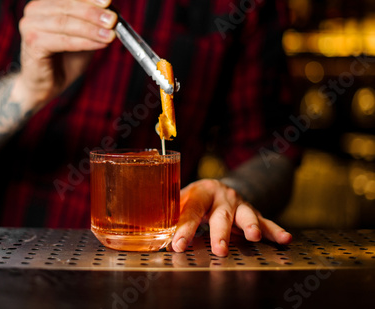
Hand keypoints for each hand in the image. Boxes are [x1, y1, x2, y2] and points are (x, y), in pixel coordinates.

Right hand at [16, 0, 116, 105]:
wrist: (46, 85)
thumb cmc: (63, 61)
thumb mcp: (85, 37)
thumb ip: (95, 24)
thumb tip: (115, 13)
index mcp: (48, 3)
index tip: (109, 1)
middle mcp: (36, 10)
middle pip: (68, 6)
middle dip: (94, 13)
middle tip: (113, 20)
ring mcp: (30, 26)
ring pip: (66, 22)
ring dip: (91, 29)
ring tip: (110, 35)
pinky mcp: (32, 43)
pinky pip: (63, 40)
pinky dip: (84, 42)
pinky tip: (99, 44)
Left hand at [171, 179, 291, 255]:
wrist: (216, 188)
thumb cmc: (194, 199)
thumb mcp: (181, 200)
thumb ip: (171, 215)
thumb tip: (154, 236)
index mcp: (201, 191)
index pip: (192, 210)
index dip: (185, 228)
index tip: (179, 245)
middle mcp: (222, 196)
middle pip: (221, 215)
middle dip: (220, 233)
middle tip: (219, 249)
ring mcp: (240, 204)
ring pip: (246, 215)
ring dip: (250, 226)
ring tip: (254, 237)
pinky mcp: (253, 212)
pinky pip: (266, 221)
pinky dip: (275, 231)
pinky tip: (285, 239)